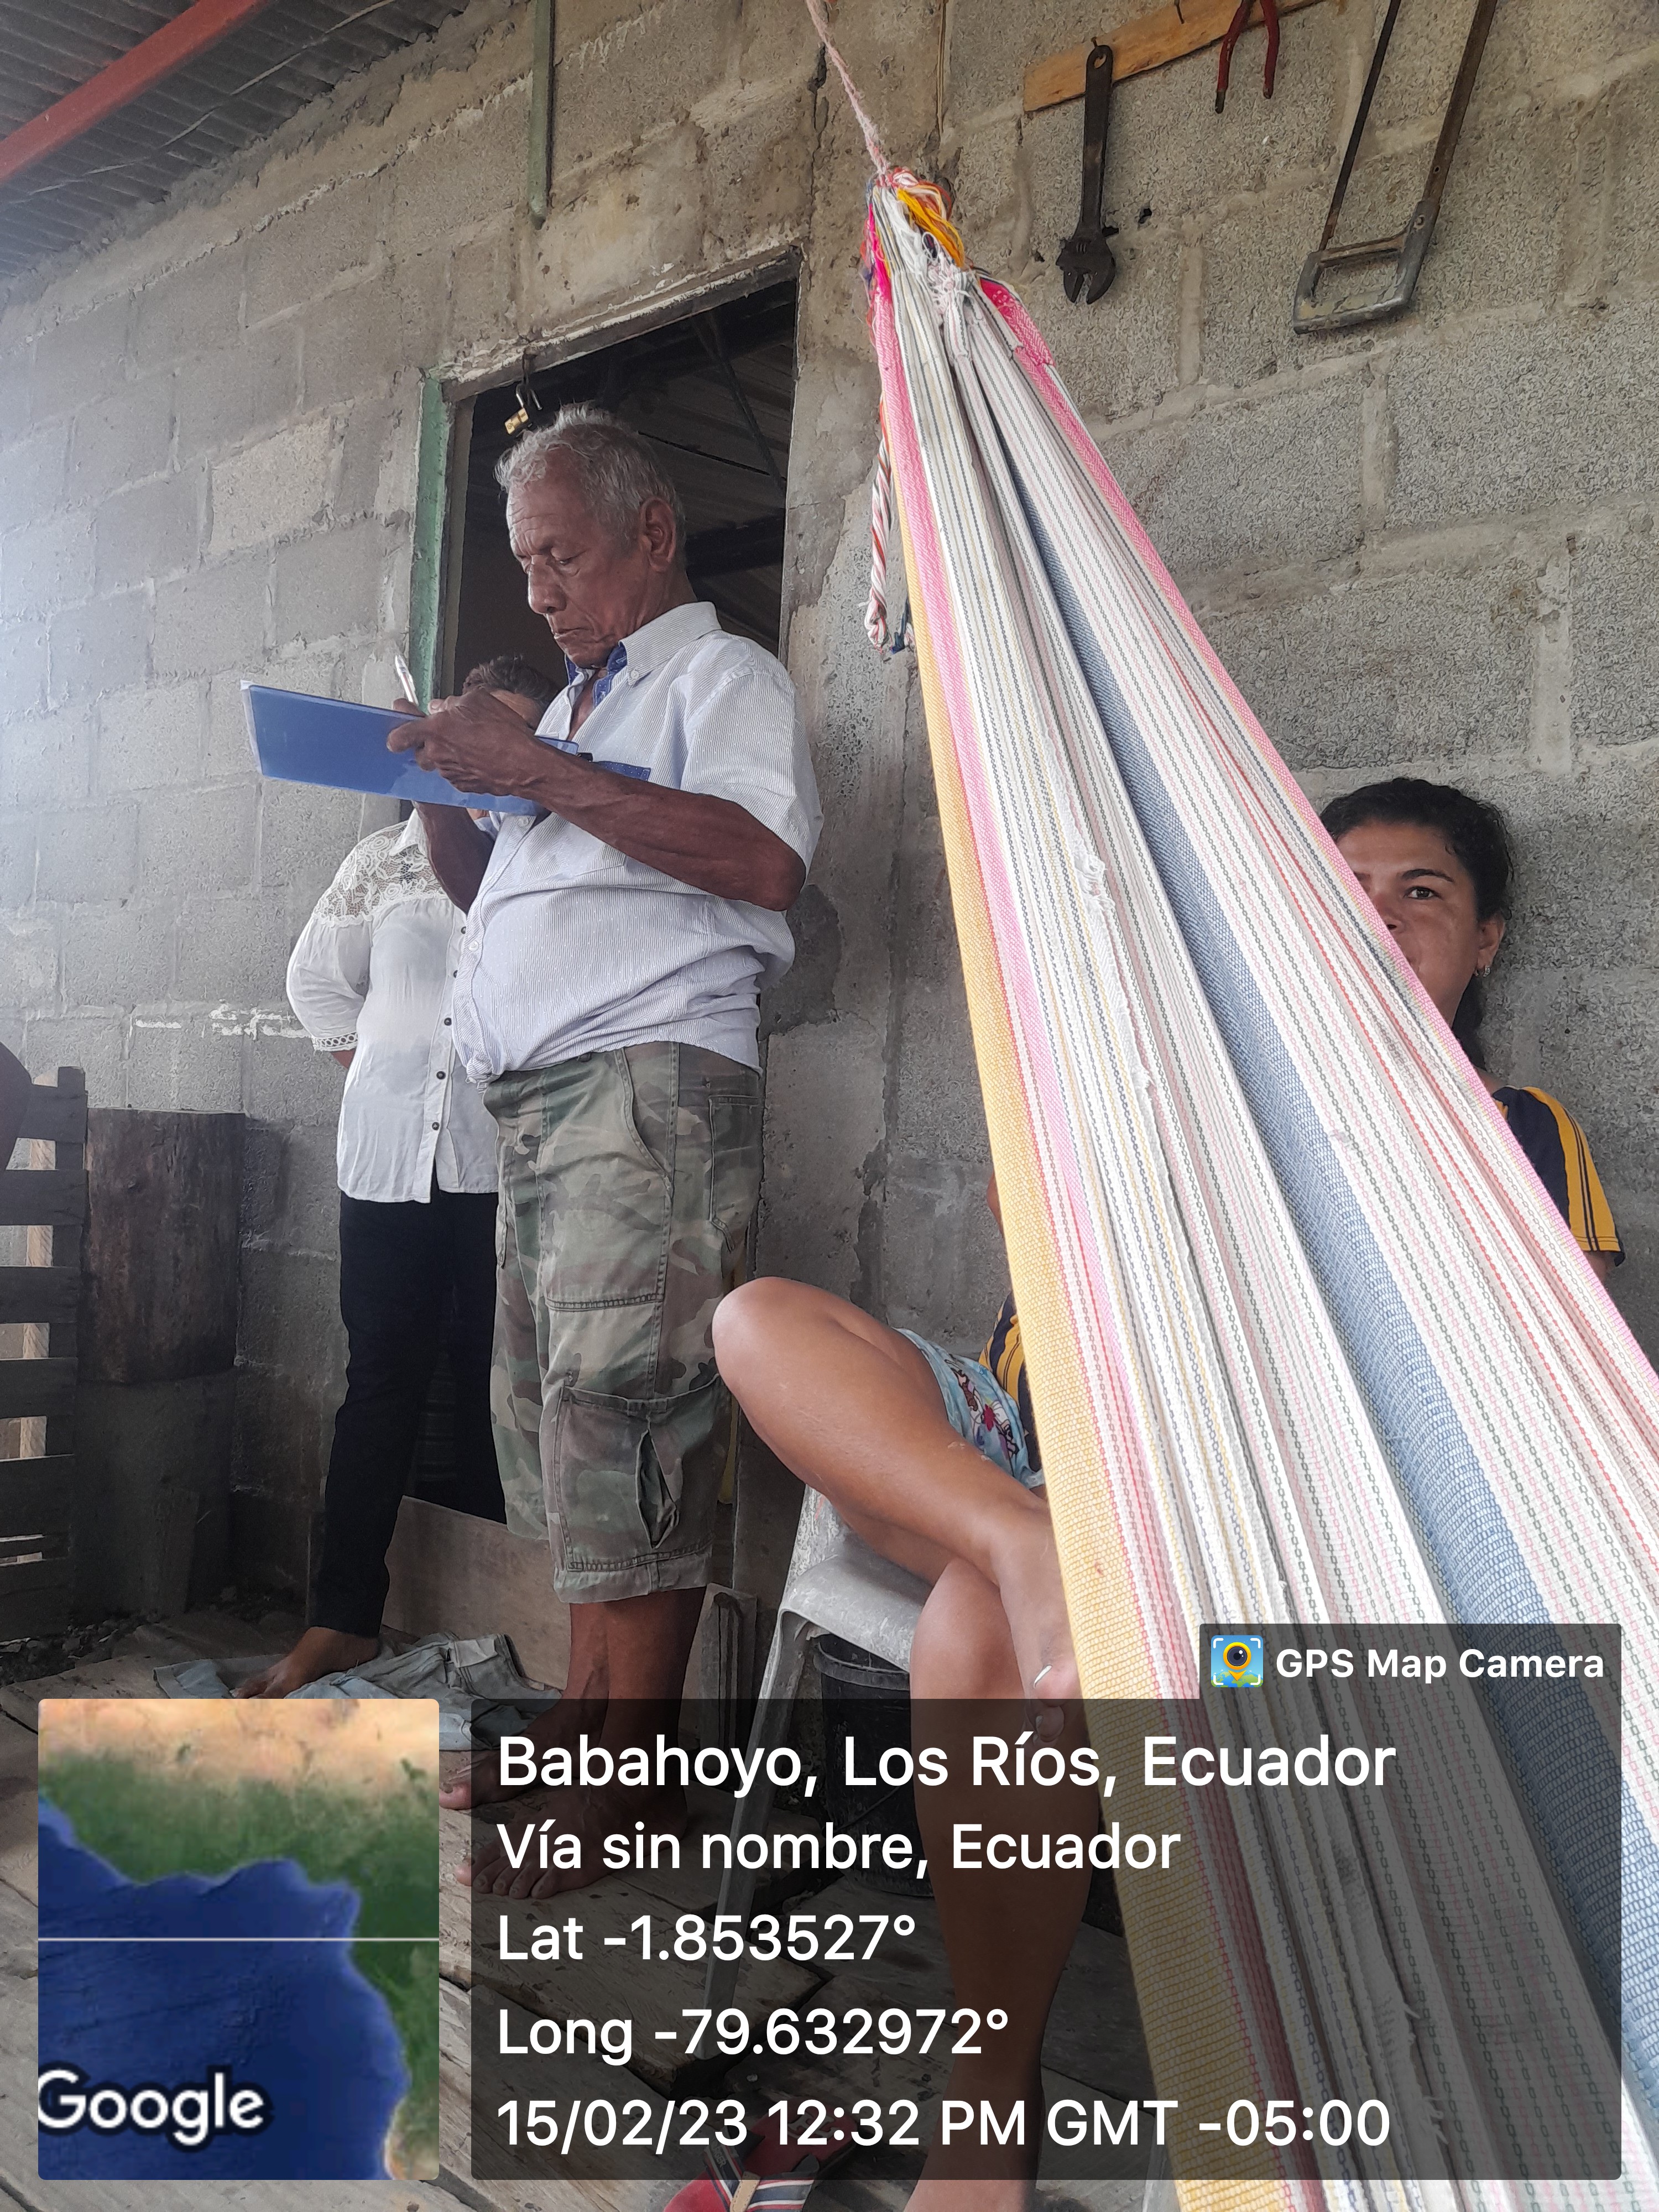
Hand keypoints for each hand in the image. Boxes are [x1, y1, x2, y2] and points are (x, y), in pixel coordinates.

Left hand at [387, 689, 542, 795]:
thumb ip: (452, 703)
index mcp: (435, 730)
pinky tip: (479, 758)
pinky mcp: (463, 785)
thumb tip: (441, 707)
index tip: (395, 735)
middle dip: (428, 745)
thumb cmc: (504, 732)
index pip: (400, 736)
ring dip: (447, 755)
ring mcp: (450, 773)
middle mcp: (438, 754)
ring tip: (470, 745)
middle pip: (419, 753)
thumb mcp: (478, 701)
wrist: (524, 764)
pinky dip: (462, 767)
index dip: (396, 735)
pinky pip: (455, 774)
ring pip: (439, 764)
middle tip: (445, 736)